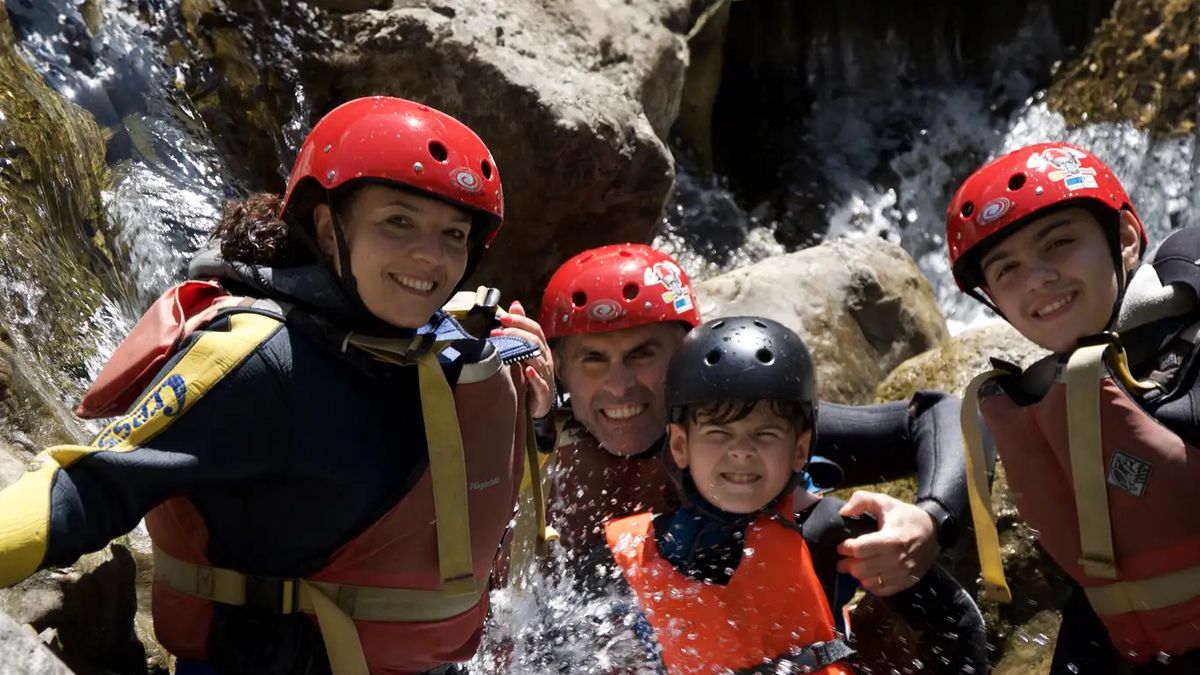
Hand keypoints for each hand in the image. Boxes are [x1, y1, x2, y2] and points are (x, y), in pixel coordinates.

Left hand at [493, 300, 554, 418]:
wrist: (537, 404)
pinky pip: (541, 383)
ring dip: (523, 352)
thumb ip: (520, 327)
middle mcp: (545, 359)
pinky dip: (534, 377)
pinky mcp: (544, 392)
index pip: (535, 329)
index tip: (503, 318)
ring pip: (539, 360)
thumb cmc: (529, 376)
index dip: (520, 322)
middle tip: (499, 330)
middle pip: (536, 341)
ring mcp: (546, 375)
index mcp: (541, 348)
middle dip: (518, 333)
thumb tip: (515, 304)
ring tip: (507, 347)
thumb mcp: (524, 350)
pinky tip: (526, 371)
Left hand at [835, 491, 939, 596]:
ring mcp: (901, 574)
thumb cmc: (906, 517)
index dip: (845, 548)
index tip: (842, 546)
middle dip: (846, 563)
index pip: (858, 549)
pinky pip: (880, 591)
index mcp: (891, 539)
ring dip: (857, 575)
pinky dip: (870, 585)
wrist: (934, 532)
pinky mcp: (905, 582)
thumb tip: (843, 512)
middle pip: (860, 569)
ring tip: (855, 566)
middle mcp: (896, 560)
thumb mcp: (885, 502)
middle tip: (844, 558)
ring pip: (868, 582)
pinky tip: (868, 575)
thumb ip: (862, 500)